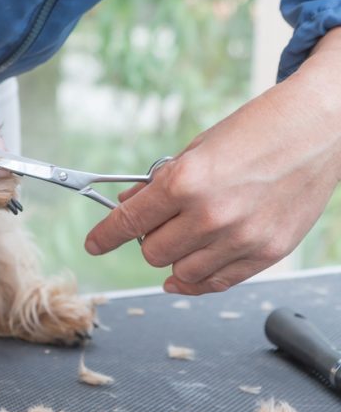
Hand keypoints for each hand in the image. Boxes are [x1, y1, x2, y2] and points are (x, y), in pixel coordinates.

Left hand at [84, 28, 340, 294]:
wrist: (317, 129)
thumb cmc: (257, 130)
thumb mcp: (196, 149)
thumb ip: (160, 183)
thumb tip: (129, 205)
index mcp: (186, 182)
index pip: (128, 221)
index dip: (104, 236)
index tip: (94, 244)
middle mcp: (211, 215)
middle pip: (152, 253)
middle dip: (146, 239)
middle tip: (157, 223)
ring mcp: (241, 238)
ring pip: (181, 273)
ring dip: (174, 258)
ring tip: (185, 235)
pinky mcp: (267, 253)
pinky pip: (218, 282)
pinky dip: (198, 280)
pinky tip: (189, 272)